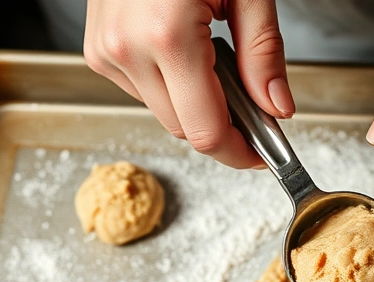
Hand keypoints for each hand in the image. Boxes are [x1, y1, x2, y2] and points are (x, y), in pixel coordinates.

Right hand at [83, 0, 295, 167]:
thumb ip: (264, 53)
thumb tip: (277, 108)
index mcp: (167, 36)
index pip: (206, 132)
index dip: (239, 152)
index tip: (263, 153)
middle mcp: (126, 49)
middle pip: (184, 130)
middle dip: (223, 128)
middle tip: (254, 107)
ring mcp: (105, 51)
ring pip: (163, 113)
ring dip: (195, 105)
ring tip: (215, 60)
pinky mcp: (96, 49)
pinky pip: (142, 91)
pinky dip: (171, 85)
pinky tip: (186, 52)